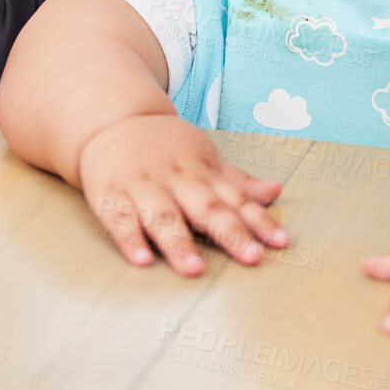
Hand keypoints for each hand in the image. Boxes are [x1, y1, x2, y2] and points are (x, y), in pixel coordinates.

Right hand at [76, 111, 288, 275]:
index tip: (280, 242)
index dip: (259, 221)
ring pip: (162, 216)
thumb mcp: (203, 158)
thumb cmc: (165, 147)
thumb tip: (276, 191)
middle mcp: (175, 179)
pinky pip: (119, 219)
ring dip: (178, 243)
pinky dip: (130, 240)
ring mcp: (142, 186)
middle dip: (230, 232)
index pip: (235, 199)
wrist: (113, 120)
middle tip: (252, 257)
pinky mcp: (109, 195)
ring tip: (194, 269)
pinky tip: (142, 260)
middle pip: (206, 208)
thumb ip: (236, 181)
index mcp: (201, 172)